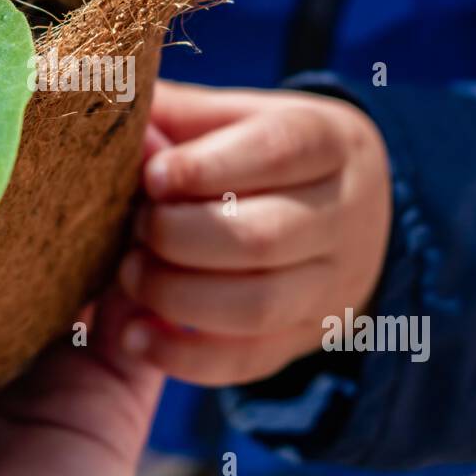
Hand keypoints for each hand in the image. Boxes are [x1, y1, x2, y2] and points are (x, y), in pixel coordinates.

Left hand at [119, 80, 392, 385]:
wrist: (354, 212)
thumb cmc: (269, 151)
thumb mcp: (241, 115)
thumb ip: (180, 114)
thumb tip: (121, 124)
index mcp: (332, 143)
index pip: (277, 152)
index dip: (207, 168)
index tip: (151, 177)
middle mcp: (345, 216)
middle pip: (263, 238)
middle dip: (180, 237)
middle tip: (135, 228)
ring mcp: (333, 285)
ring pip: (257, 306)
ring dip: (177, 297)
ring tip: (129, 276)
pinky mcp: (308, 337)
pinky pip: (248, 360)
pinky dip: (184, 356)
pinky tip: (135, 337)